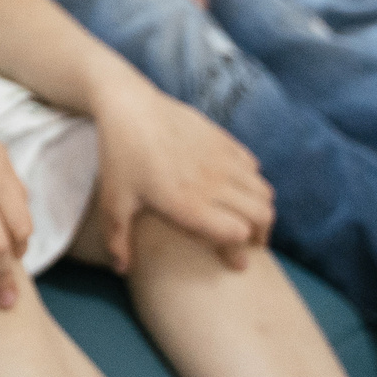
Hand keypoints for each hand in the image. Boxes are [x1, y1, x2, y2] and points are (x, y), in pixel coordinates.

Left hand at [90, 87, 272, 272]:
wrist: (128, 105)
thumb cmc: (119, 156)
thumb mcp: (113, 201)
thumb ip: (118, 239)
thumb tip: (122, 271)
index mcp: (187, 204)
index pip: (237, 234)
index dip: (239, 251)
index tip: (235, 260)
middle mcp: (211, 183)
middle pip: (262, 216)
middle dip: (261, 235)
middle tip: (250, 243)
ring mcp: (220, 158)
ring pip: (263, 192)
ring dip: (261, 209)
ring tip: (249, 218)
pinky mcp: (222, 139)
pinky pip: (254, 166)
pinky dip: (253, 182)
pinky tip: (237, 187)